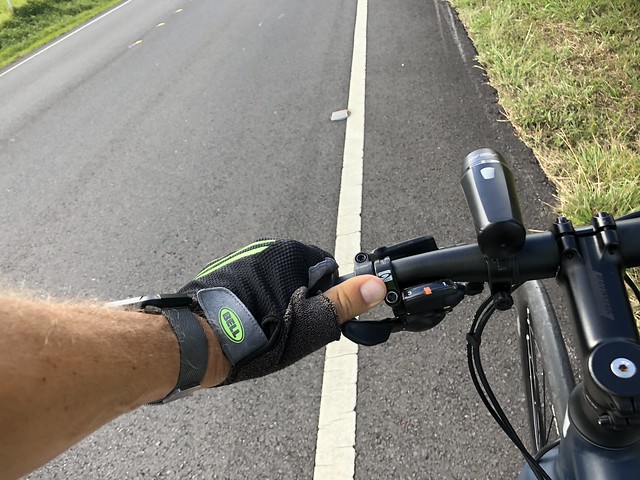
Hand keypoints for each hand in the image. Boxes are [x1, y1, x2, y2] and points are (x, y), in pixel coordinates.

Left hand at [179, 239, 385, 382]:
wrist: (199, 343)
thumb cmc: (257, 336)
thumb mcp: (311, 323)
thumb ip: (345, 301)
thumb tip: (376, 284)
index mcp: (292, 253)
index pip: (327, 273)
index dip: (325, 300)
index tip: (312, 321)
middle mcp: (266, 249)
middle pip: (301, 278)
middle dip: (299, 302)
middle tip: (288, 331)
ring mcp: (243, 260)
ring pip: (276, 285)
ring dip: (276, 305)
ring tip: (265, 331)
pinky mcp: (224, 274)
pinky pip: (252, 289)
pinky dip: (254, 305)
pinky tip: (247, 326)